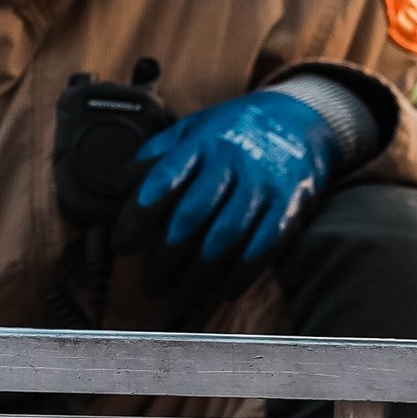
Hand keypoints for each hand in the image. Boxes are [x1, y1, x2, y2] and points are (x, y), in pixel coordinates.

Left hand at [119, 89, 348, 301]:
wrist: (297, 120)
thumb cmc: (232, 133)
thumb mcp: (190, 129)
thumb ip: (154, 156)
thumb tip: (119, 188)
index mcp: (201, 142)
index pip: (163, 180)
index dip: (138, 216)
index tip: (121, 245)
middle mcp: (231, 161)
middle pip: (192, 215)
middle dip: (166, 256)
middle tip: (149, 283)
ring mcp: (262, 185)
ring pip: (225, 237)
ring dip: (199, 275)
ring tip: (179, 297)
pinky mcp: (287, 207)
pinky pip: (262, 248)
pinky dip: (239, 275)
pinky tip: (220, 292)